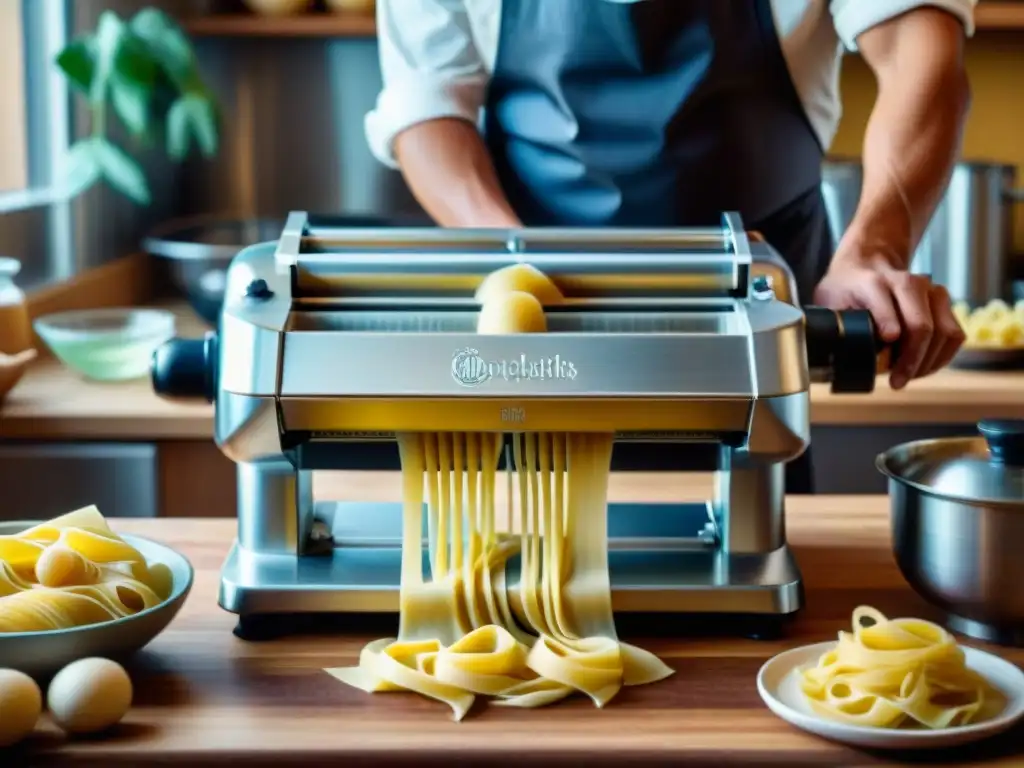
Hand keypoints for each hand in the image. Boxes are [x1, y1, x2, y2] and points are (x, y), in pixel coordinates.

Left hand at [812, 252, 964, 389]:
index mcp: (872, 282)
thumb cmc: (847, 289)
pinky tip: (923, 368)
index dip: (887, 326)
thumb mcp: (829, 302)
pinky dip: (941, 356)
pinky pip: (954, 333)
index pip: (884, 306)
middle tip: (897, 381)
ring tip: (908, 377)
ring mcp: (929, 289)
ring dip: (928, 362)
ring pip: (943, 331)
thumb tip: (835, 357)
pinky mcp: (943, 300)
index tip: (885, 349)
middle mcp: (905, 282)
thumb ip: (833, 326)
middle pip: (920, 325)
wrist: (868, 263)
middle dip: (911, 359)